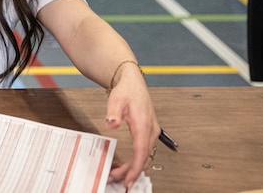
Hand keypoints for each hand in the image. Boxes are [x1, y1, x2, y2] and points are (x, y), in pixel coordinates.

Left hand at [103, 65, 158, 188]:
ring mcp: (151, 133)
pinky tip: (125, 165)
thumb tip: (111, 122)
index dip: (135, 168)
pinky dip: (135, 161)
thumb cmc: (126, 91)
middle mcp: (151, 131)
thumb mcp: (116, 99)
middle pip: (143, 158)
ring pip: (145, 157)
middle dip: (131, 171)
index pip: (141, 152)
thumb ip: (113, 112)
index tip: (129, 179)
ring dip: (133, 168)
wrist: (133, 82)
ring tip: (118, 173)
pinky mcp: (148, 133)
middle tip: (117, 179)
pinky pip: (144, 152)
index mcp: (144, 125)